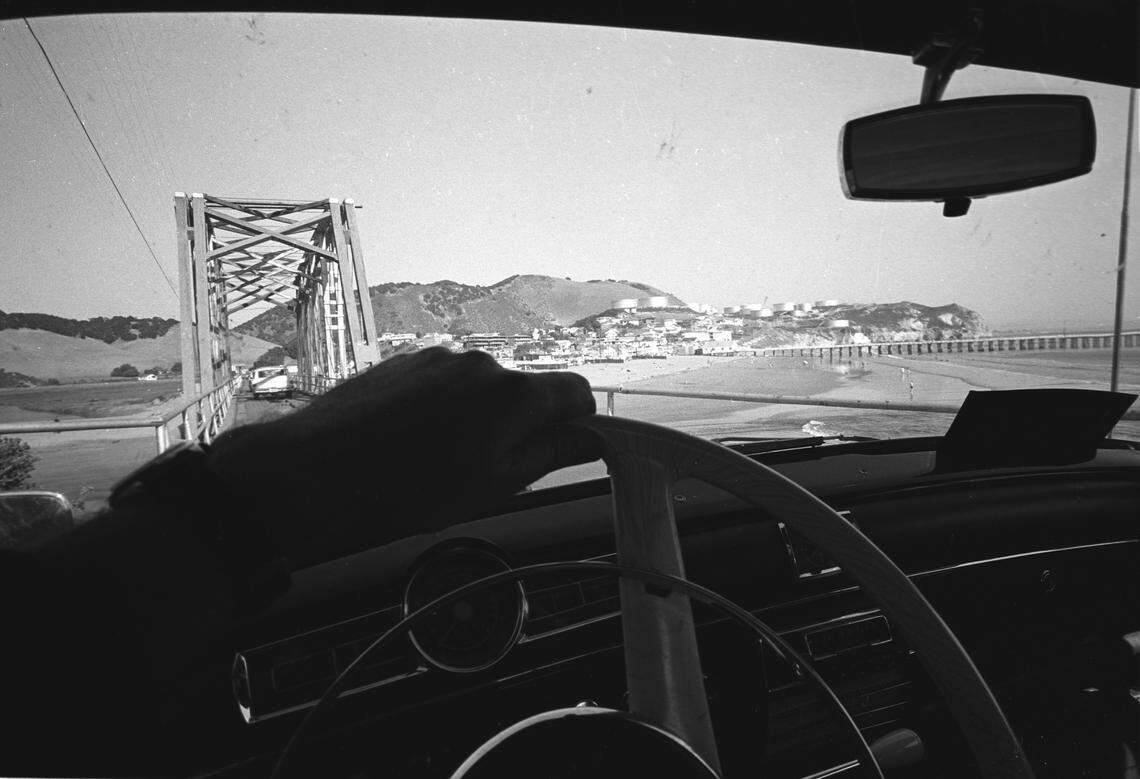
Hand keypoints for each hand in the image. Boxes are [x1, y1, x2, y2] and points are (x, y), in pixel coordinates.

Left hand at [208, 348, 599, 566]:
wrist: (315, 473)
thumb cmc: (407, 492)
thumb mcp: (493, 486)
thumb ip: (550, 455)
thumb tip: (593, 438)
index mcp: (513, 395)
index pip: (576, 392)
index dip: (577, 423)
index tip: (564, 450)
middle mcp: (481, 364)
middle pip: (526, 391)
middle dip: (520, 426)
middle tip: (489, 472)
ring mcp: (439, 359)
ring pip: (481, 389)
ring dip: (477, 419)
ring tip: (440, 463)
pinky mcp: (405, 362)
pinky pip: (444, 384)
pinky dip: (443, 410)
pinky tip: (412, 444)